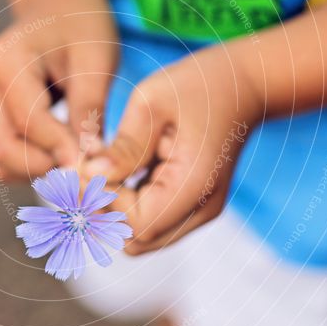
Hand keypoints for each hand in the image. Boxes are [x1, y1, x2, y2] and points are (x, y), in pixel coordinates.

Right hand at [0, 0, 118, 180]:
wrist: (58, 9)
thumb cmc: (81, 28)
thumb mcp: (96, 58)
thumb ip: (89, 107)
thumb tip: (88, 159)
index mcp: (8, 60)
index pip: (28, 119)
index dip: (60, 148)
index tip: (90, 163)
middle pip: (0, 147)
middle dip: (44, 165)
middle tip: (82, 164)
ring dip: (35, 172)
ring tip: (71, 157)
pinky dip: (27, 169)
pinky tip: (57, 154)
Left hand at [81, 41, 263, 253]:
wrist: (242, 85)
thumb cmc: (198, 85)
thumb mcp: (152, 102)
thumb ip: (124, 145)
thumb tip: (90, 175)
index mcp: (194, 184)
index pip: (137, 223)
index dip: (103, 203)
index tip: (84, 169)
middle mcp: (201, 208)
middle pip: (138, 240)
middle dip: (103, 211)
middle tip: (84, 172)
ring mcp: (199, 210)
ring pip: (141, 237)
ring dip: (113, 211)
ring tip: (96, 171)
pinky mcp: (192, 205)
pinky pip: (150, 221)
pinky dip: (126, 205)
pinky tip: (114, 173)